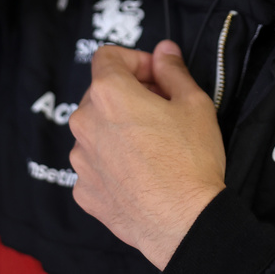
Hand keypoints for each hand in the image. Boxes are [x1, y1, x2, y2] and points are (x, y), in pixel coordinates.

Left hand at [69, 41, 226, 269]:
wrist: (183, 222)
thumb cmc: (190, 161)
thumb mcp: (194, 104)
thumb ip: (173, 70)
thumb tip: (164, 51)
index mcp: (109, 93)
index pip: (108, 56)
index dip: (135, 60)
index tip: (155, 76)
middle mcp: (85, 122)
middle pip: (101, 93)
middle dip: (129, 93)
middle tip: (161, 109)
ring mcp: (80, 159)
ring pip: (97, 129)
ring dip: (119, 128)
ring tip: (152, 145)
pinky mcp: (83, 190)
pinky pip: (95, 164)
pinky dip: (113, 162)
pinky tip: (141, 172)